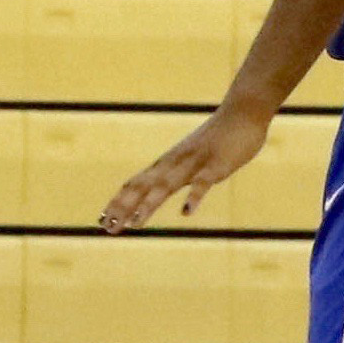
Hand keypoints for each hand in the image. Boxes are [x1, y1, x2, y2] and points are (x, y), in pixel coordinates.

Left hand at [99, 103, 270, 233]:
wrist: (242, 113)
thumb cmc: (217, 137)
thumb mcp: (190, 157)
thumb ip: (176, 171)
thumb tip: (161, 185)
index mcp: (167, 163)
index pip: (134, 184)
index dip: (117, 202)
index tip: (101, 220)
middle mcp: (173, 163)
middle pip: (141, 187)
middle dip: (123, 208)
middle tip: (106, 228)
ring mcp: (193, 164)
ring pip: (165, 186)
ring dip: (147, 206)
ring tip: (133, 224)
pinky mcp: (215, 166)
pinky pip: (202, 183)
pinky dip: (193, 197)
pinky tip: (186, 212)